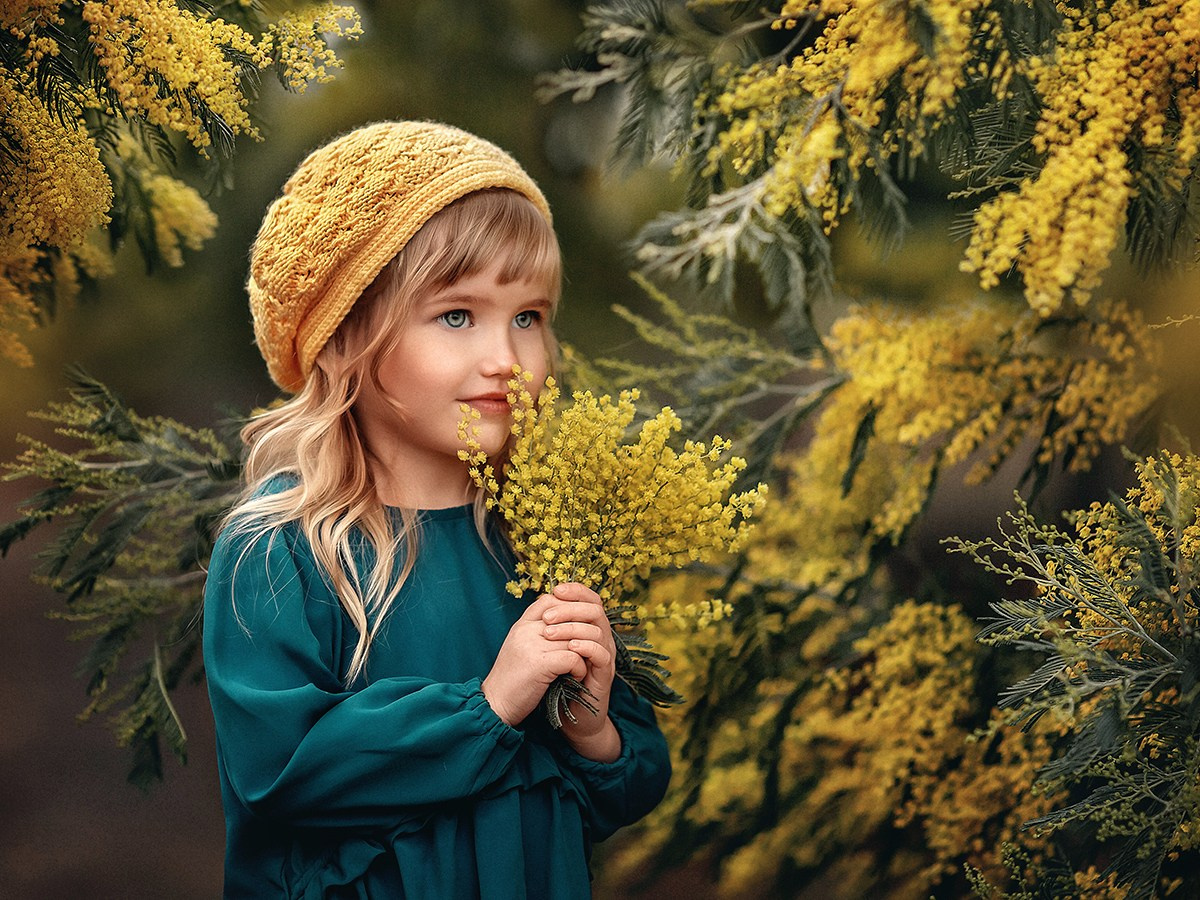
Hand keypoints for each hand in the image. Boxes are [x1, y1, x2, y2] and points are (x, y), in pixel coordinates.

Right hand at [482, 592, 590, 727]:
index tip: (578, 628)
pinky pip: (573, 657)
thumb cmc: (512, 679)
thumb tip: (564, 622)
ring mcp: (532, 645)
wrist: (495, 705)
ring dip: (584, 652)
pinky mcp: (540, 664)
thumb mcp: (521, 647)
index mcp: (522, 624)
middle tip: (588, 647)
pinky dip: (579, 668)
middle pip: (566, 617)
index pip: (551, 601)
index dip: (569, 610)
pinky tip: (575, 676)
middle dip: (582, 632)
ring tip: (581, 665)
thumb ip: (537, 632)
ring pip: (574, 637)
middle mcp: (526, 629)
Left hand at [542, 583, 620, 761]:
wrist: (571, 719)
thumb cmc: (559, 682)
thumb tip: (542, 600)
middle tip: (547, 617)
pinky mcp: (605, 675)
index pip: (590, 599)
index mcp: (590, 629)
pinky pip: (602, 653)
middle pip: (595, 609)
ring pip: (598, 629)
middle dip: (570, 608)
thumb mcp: (553, 650)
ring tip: (550, 634)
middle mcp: (602, 639)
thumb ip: (553, 627)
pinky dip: (586, 647)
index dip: (576, 590)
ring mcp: (605, 656)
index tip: (556, 590)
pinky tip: (569, 648)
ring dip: (573, 627)